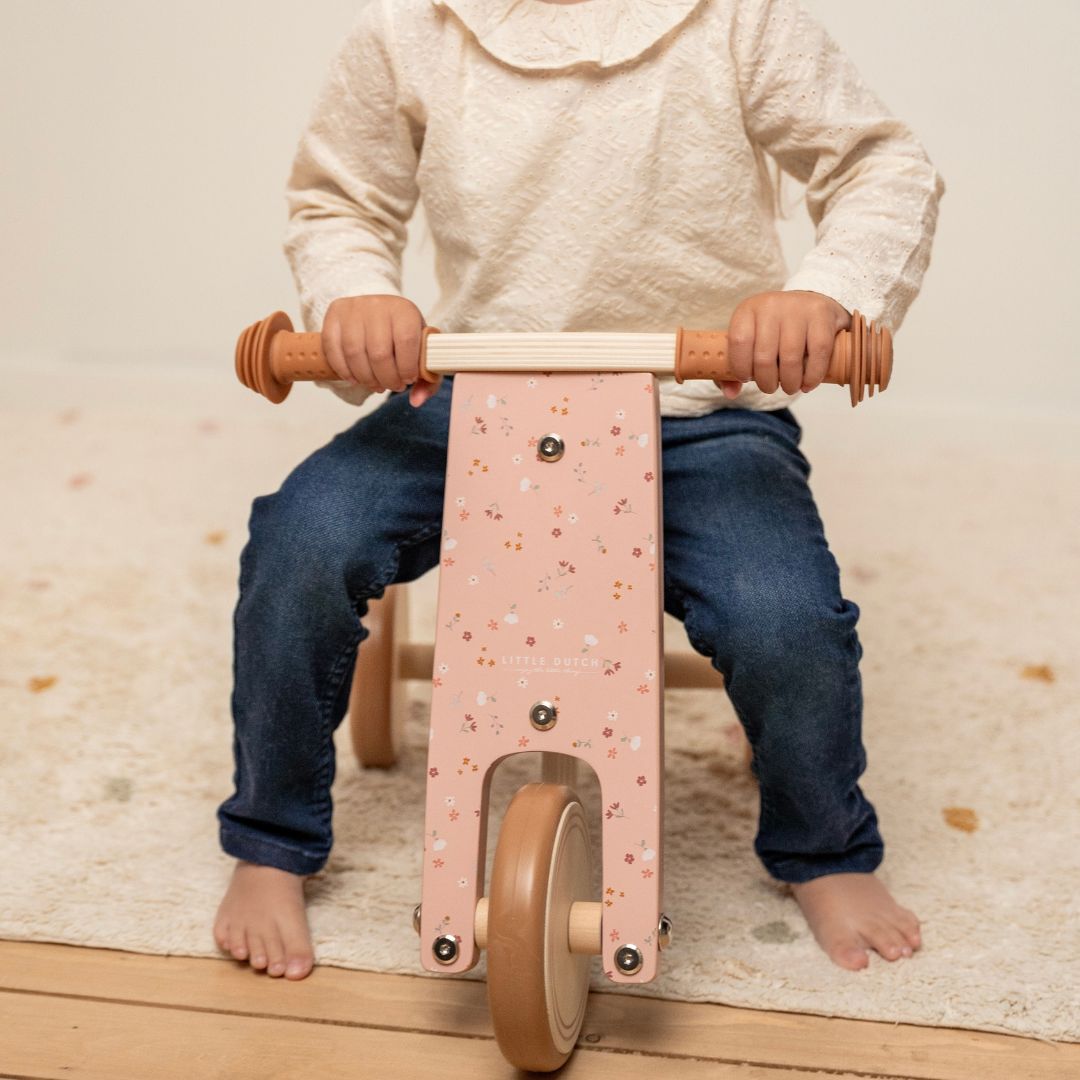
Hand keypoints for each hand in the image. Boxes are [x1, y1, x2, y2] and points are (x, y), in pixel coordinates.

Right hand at [322, 294, 440, 407]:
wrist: (379, 312)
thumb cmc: (402, 333)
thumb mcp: (421, 350)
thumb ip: (427, 379)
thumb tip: (416, 401)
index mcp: (404, 310)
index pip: (406, 341)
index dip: (407, 367)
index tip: (408, 379)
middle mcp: (378, 305)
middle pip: (379, 353)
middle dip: (386, 378)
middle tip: (391, 386)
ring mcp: (353, 308)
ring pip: (354, 353)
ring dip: (366, 378)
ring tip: (375, 384)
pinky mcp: (335, 314)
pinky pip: (333, 349)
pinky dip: (343, 370)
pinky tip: (355, 378)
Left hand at [718, 290, 851, 398]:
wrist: (811, 306)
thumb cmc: (776, 332)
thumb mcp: (751, 343)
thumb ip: (734, 370)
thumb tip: (731, 393)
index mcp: (747, 310)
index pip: (739, 342)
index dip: (741, 367)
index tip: (747, 378)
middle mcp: (771, 304)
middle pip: (764, 356)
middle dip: (767, 382)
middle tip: (771, 388)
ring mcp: (798, 307)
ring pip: (790, 358)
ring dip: (790, 383)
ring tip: (790, 387)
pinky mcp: (822, 313)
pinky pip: (818, 353)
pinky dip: (812, 376)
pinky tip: (808, 383)